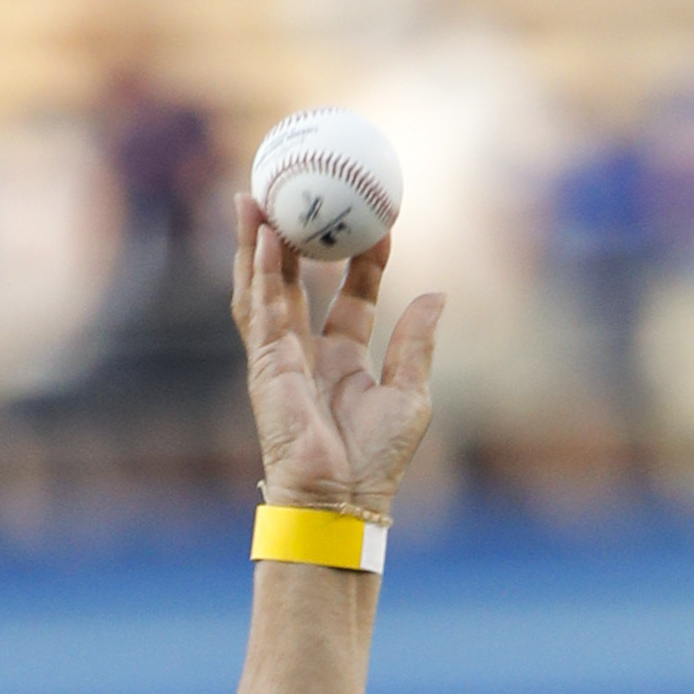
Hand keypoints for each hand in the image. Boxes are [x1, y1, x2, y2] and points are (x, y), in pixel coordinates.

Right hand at [231, 198, 440, 521]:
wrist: (341, 499)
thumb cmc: (376, 461)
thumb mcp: (411, 395)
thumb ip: (417, 344)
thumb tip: (436, 294)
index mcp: (345, 362)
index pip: (349, 298)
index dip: (362, 260)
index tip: (377, 224)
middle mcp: (308, 355)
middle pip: (295, 282)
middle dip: (294, 238)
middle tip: (300, 194)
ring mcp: (281, 358)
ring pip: (263, 287)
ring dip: (258, 242)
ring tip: (256, 195)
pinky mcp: (264, 365)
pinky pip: (259, 309)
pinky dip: (260, 271)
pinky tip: (265, 236)